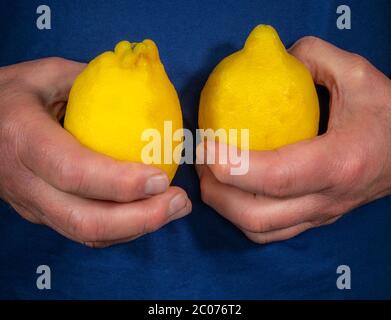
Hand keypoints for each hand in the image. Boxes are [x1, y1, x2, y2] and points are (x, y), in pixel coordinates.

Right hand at [0, 58, 190, 246]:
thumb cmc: (10, 95)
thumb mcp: (45, 75)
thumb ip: (90, 80)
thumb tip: (139, 89)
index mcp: (24, 139)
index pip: (74, 171)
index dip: (119, 182)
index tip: (161, 179)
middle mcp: (25, 182)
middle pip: (84, 220)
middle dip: (140, 219)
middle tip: (179, 202)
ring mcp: (31, 204)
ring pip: (86, 234)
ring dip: (137, 228)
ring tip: (175, 209)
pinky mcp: (41, 214)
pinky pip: (85, 232)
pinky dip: (123, 229)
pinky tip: (150, 213)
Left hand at [197, 36, 390, 243]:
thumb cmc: (386, 115)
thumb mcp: (356, 75)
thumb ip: (312, 58)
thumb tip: (270, 57)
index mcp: (340, 162)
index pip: (279, 176)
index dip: (235, 166)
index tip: (206, 145)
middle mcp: (327, 199)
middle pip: (258, 216)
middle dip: (218, 191)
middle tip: (202, 159)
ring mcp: (319, 215)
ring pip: (259, 231)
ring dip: (223, 206)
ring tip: (209, 175)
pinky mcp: (313, 219)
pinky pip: (268, 232)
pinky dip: (239, 216)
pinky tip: (231, 191)